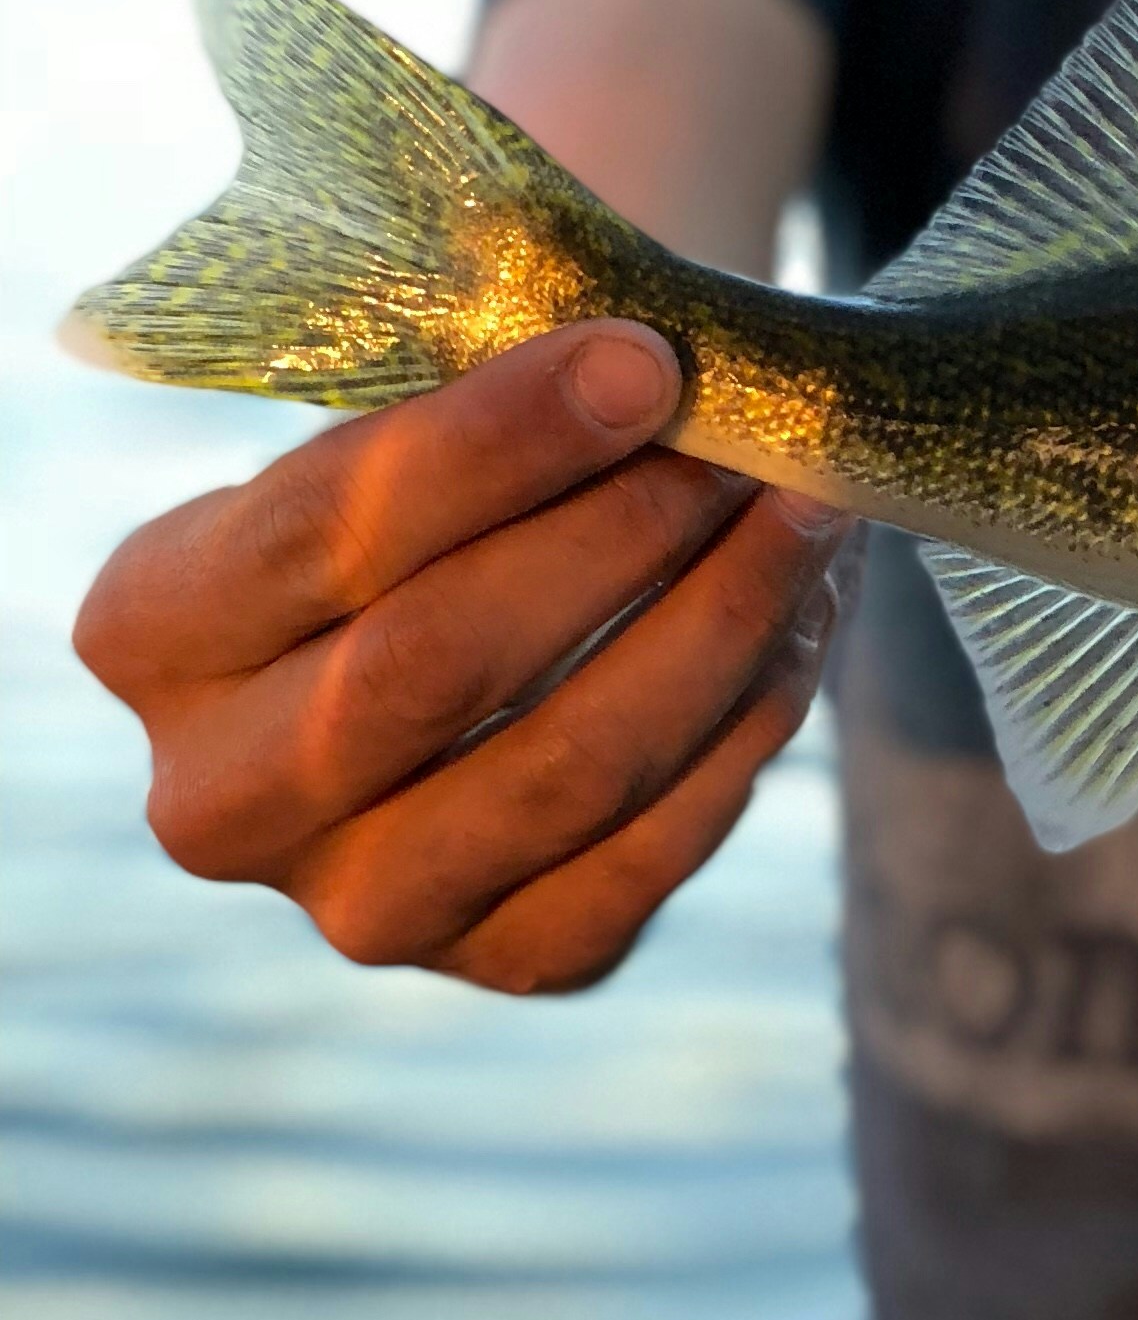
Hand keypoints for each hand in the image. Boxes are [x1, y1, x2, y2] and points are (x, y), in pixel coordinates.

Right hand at [74, 325, 854, 991]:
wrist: (456, 648)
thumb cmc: (430, 501)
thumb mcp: (395, 435)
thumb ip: (484, 408)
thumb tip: (656, 372)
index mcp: (150, 629)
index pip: (330, 531)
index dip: (500, 444)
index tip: (644, 359)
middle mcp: (217, 799)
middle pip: (434, 664)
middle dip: (616, 535)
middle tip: (743, 442)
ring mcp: (358, 906)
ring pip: (566, 768)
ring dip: (716, 624)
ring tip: (806, 512)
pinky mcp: (508, 959)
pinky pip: (653, 848)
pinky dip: (749, 718)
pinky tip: (802, 615)